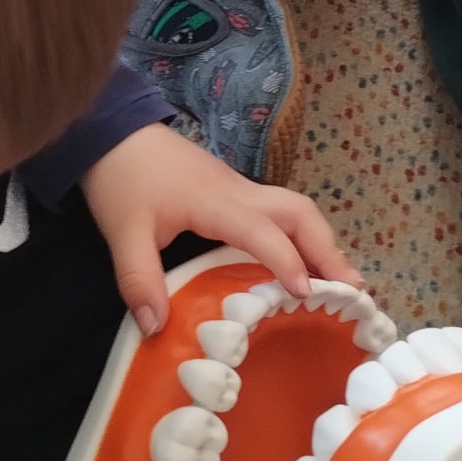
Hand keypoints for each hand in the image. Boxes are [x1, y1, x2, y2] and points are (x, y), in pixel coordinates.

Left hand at [80, 122, 361, 333]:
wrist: (110, 131)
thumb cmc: (121, 179)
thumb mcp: (124, 233)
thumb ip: (139, 280)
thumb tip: (156, 329)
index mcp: (217, 203)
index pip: (265, 232)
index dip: (288, 262)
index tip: (308, 294)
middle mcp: (239, 192)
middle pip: (299, 212)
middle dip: (328, 250)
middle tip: (351, 291)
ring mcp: (239, 189)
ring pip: (295, 209)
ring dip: (320, 242)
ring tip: (339, 282)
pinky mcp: (233, 192)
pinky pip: (279, 213)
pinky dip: (300, 237)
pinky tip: (301, 264)